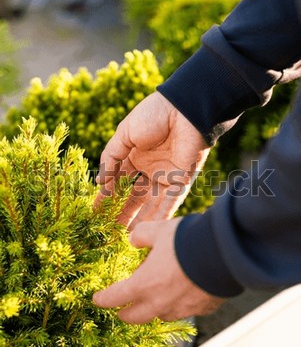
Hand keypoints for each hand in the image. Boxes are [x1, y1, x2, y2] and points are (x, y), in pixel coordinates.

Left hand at [92, 218, 223, 323]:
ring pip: (162, 315)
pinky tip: (185, 293)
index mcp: (143, 285)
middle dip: (125, 314)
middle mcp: (160, 303)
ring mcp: (182, 309)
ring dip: (155, 309)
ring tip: (156, 298)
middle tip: (122, 309)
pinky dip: (181, 304)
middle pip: (135, 318)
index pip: (115, 298)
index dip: (103, 299)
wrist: (223, 253)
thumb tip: (134, 240)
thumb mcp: (158, 230)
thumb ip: (141, 235)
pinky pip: (186, 310)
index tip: (97, 300)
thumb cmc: (186, 241)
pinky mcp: (203, 309)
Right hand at [94, 92, 209, 228]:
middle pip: (135, 197)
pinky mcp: (182, 179)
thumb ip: (111, 157)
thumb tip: (100, 181)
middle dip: (124, 213)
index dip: (107, 196)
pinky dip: (161, 215)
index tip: (95, 212)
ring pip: (152, 203)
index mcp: (136, 156)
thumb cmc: (153, 115)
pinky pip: (171, 201)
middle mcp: (151, 169)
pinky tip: (152, 229)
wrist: (183, 108)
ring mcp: (167, 176)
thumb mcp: (124, 135)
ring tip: (128, 238)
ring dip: (142, 220)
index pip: (119, 181)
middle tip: (111, 232)